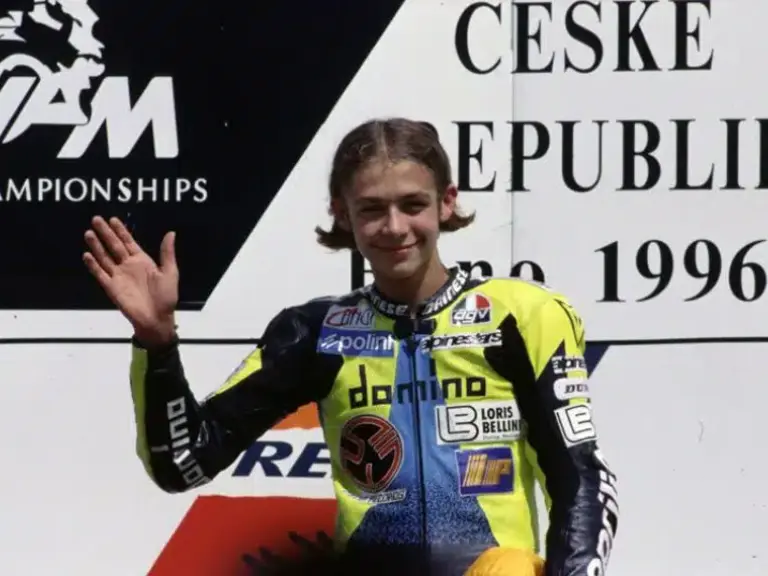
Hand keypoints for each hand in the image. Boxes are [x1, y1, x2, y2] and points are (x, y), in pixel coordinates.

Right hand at [83, 216, 178, 345]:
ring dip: (97, 245)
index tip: (113, 219)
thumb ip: (167, 253)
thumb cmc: (166, 297)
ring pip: (104, 257)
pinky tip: (87, 254)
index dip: (121, 231)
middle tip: (96, 219)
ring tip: (88, 233)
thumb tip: (171, 233)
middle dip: (105, 233)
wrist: (157, 318)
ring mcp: (118, 276)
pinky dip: (93, 265)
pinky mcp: (111, 287)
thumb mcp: (170, 272)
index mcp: (142, 261)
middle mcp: (128, 266)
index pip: (128, 242)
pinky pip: (100, 274)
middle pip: (114, 246)